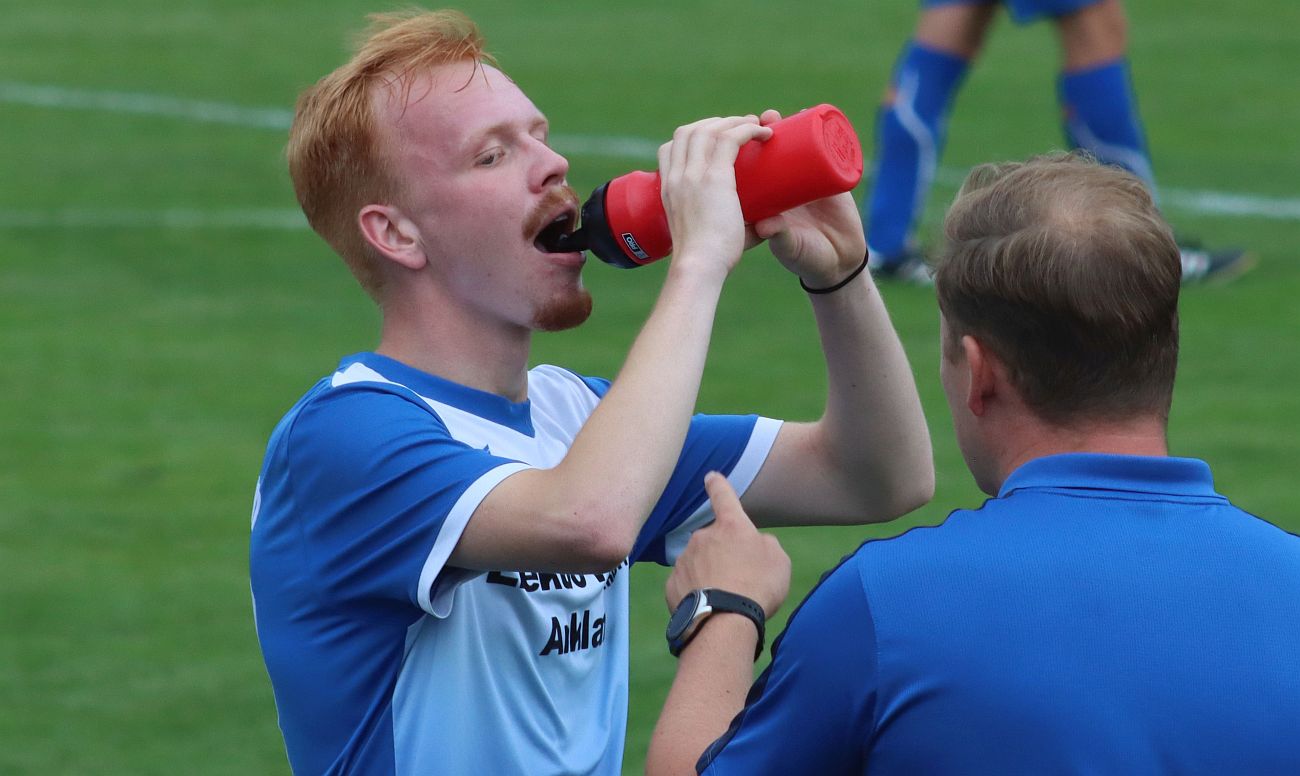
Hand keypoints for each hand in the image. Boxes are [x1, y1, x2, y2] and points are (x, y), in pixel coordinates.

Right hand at [658, 115, 772, 279]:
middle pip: (688, 131)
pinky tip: (763, 133)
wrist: (699, 266)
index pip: (669, 148)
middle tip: (740, 127)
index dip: (691, 137)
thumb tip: (765, 223)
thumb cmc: (707, 260)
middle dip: (714, 122)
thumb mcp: (711, 236)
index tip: (714, 139)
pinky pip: (730, 139)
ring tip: (755, 125)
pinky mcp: (714, 178)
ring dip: (734, 121)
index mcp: (668, 189)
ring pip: (709, 129)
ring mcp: (693, 174)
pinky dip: (748, 130)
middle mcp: (677, 177)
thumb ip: (737, 226)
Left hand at [666, 472, 790, 617]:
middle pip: (712, 540)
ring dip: (707, 574)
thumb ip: (764, 545)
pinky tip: (708, 607)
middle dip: (721, 553)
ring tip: (724, 598)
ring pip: (697, 562)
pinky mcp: (671, 584)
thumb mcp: (778, 560)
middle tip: (737, 578)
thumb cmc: (758, 586)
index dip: (718, 485)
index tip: (711, 476)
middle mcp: (702, 537)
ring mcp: (683, 560)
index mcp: (730, 526)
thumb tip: (754, 543)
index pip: (723, 496)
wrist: (725, 621)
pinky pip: (685, 584)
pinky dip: (694, 592)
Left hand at [750, 109, 867, 288]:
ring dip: (789, 126)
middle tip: (761, 119)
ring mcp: (809, 180)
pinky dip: (821, 135)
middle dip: (764, 131)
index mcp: (768, 199)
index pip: (753, 169)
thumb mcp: (789, 246)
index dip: (745, 151)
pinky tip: (814, 119)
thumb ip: (778, 236)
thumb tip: (764, 224)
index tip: (737, 135)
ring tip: (778, 116)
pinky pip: (828, 151)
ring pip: (798, 146)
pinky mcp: (834, 178)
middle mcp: (785, 185)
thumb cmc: (807, 257)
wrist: (839, 263)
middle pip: (773, 151)